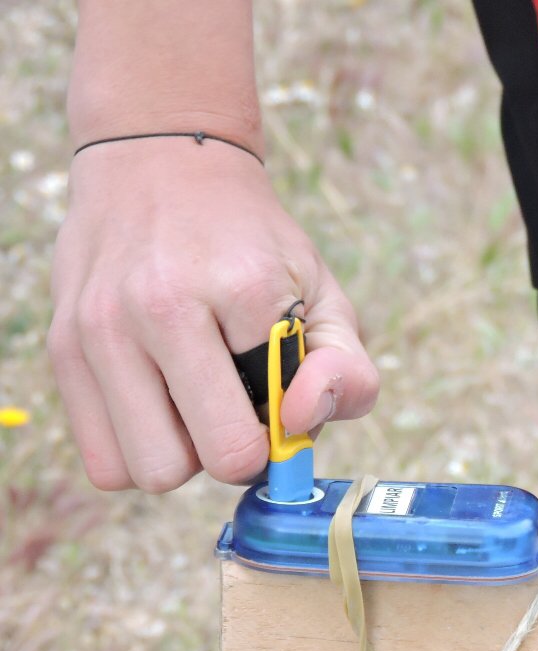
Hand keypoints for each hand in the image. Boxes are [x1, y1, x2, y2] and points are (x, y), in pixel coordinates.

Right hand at [48, 139, 378, 491]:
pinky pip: (103, 463)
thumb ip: (348, 371)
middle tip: (239, 404)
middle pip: (209, 462)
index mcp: (244, 289)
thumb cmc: (253, 245)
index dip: (283, 430)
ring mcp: (100, 327)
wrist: (160, 163)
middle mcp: (161, 306)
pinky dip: (135, 449)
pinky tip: (157, 401)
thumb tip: (301, 423)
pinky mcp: (61, 346)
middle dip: (235, 451)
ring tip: (194, 401)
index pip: (267, 431)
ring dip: (182, 454)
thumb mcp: (324, 293)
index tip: (280, 397)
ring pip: (148, 472)